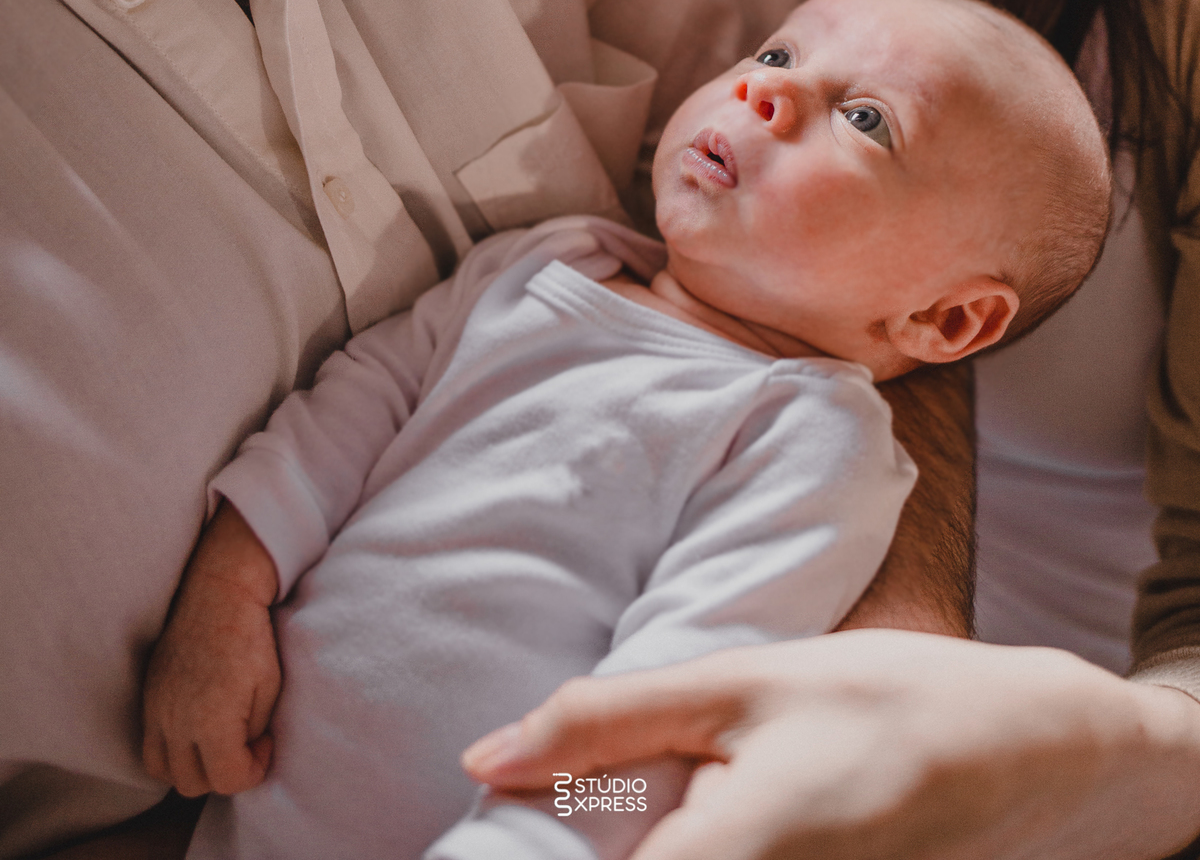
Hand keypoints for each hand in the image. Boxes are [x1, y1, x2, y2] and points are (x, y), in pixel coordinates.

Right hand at [142, 502, 281, 797]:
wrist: (217, 592)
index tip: (265, 743)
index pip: (228, 780)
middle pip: (193, 783)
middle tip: (244, 745)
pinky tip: (196, 732)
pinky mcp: (148, 696)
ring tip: (219, 743)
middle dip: (223, 773)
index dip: (253, 770)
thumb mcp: (269, 685)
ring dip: (192, 768)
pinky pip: (150, 747)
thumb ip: (255, 730)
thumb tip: (247, 750)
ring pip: (165, 771)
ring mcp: (156, 709)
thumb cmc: (251, 635)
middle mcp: (175, 721)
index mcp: (211, 720)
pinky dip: (171, 752)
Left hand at [462, 630, 1199, 859]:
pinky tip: (702, 818)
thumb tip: (482, 760)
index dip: (522, 856)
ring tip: (638, 805)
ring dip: (635, 846)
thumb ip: (608, 721)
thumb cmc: (888, 702)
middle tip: (566, 806)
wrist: (1034, 758)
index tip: (480, 825)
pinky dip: (683, 848)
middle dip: (579, 850)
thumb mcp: (745, 683)